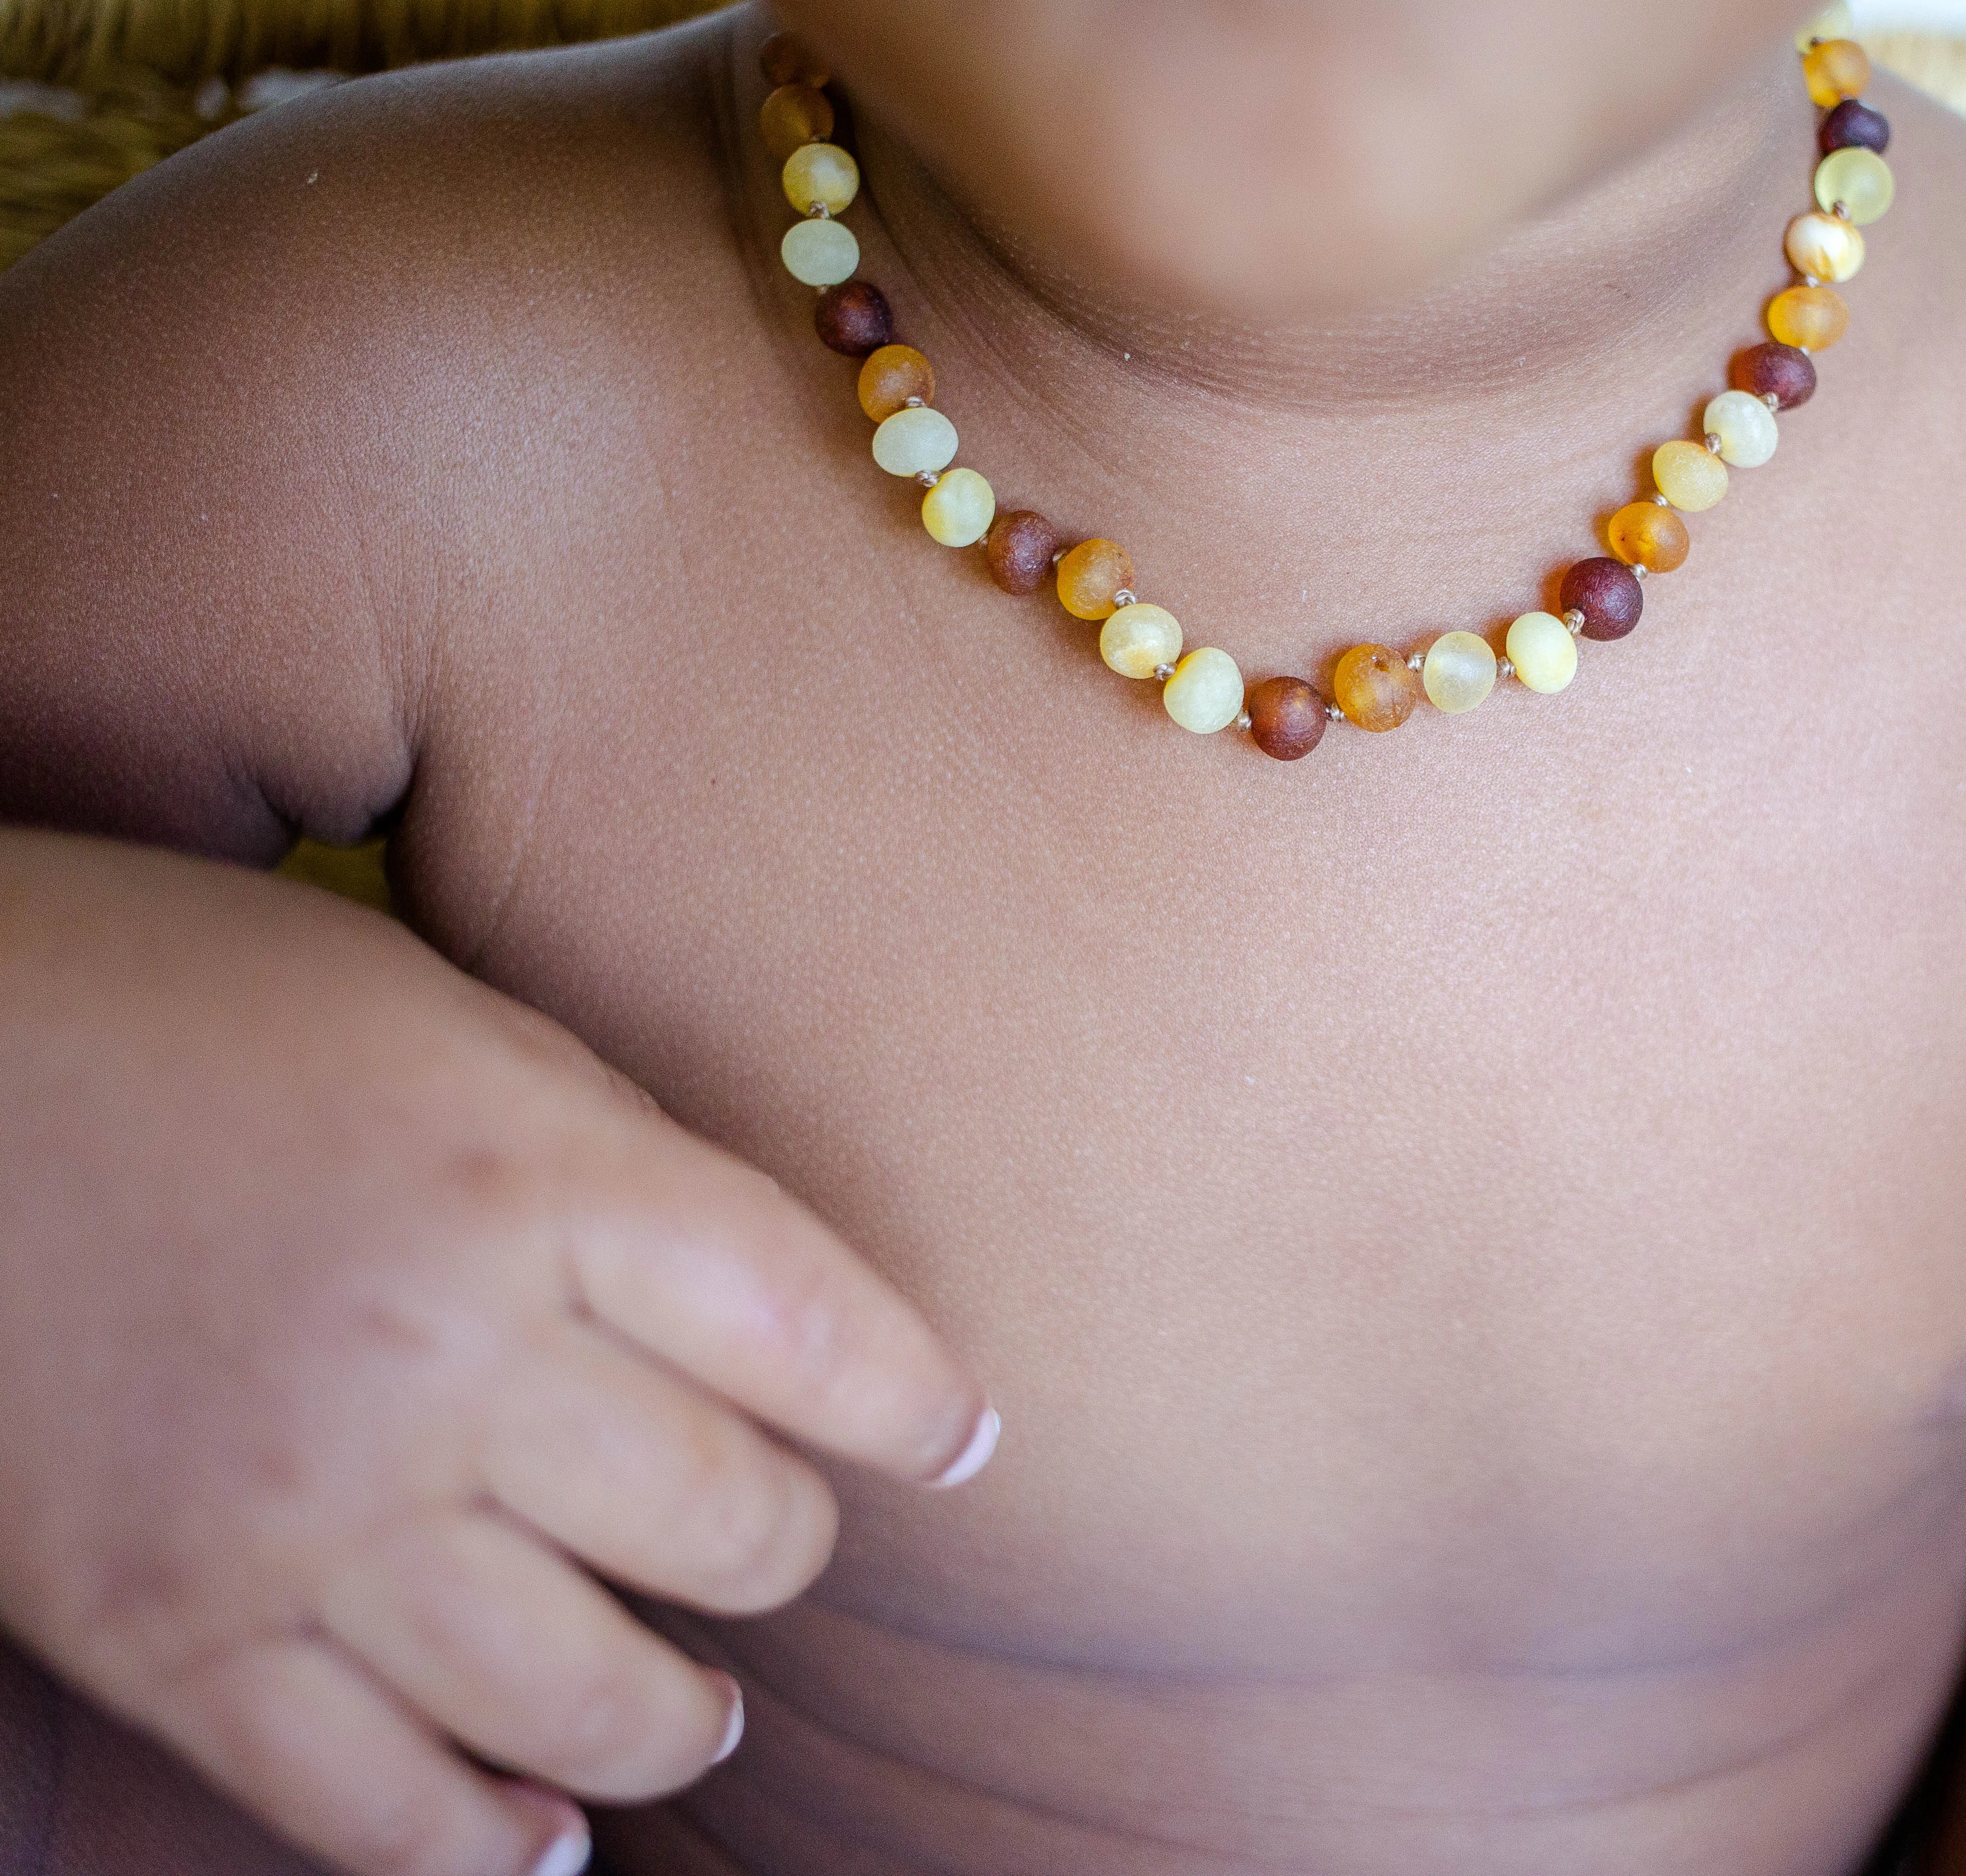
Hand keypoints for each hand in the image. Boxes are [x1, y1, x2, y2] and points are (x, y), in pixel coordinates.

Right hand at [0, 831, 994, 1875]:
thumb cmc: (197, 1008)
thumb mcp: (450, 1023)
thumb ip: (612, 1167)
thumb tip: (756, 1315)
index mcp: (533, 1184)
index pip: (818, 1337)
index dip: (922, 1407)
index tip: (962, 1442)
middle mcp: (438, 1361)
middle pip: (726, 1525)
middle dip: (788, 1544)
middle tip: (777, 1536)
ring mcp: (300, 1515)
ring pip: (582, 1696)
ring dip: (676, 1716)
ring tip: (701, 1706)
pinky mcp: (168, 1628)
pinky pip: (366, 1803)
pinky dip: (478, 1844)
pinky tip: (544, 1837)